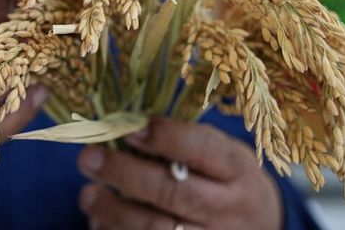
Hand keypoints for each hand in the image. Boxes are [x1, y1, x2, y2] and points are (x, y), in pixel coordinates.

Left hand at [77, 116, 281, 229]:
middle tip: (88, 158)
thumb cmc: (225, 181)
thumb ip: (181, 141)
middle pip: (173, 192)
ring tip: (88, 195)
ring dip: (114, 211)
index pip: (203, 150)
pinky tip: (100, 221)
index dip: (165, 137)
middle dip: (125, 173)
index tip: (129, 128)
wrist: (256, 229)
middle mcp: (230, 209)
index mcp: (237, 170)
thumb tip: (122, 125)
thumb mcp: (219, 155)